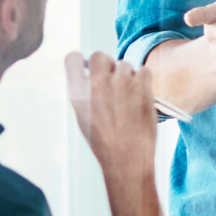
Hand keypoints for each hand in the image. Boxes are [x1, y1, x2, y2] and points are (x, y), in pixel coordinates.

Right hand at [64, 51, 156, 176]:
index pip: (72, 58)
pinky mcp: (141, 86)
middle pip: (100, 56)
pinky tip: (140, 98)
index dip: (82, 62)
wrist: (127, 159)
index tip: (89, 70)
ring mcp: (120, 82)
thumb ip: (85, 92)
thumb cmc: (104, 142)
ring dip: (127, 77)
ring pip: (124, 64)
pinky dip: (143, 81)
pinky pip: (143, 70)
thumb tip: (91, 71)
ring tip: (128, 101)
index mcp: (77, 92)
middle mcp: (96, 83)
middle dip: (107, 66)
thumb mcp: (84, 117)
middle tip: (113, 83)